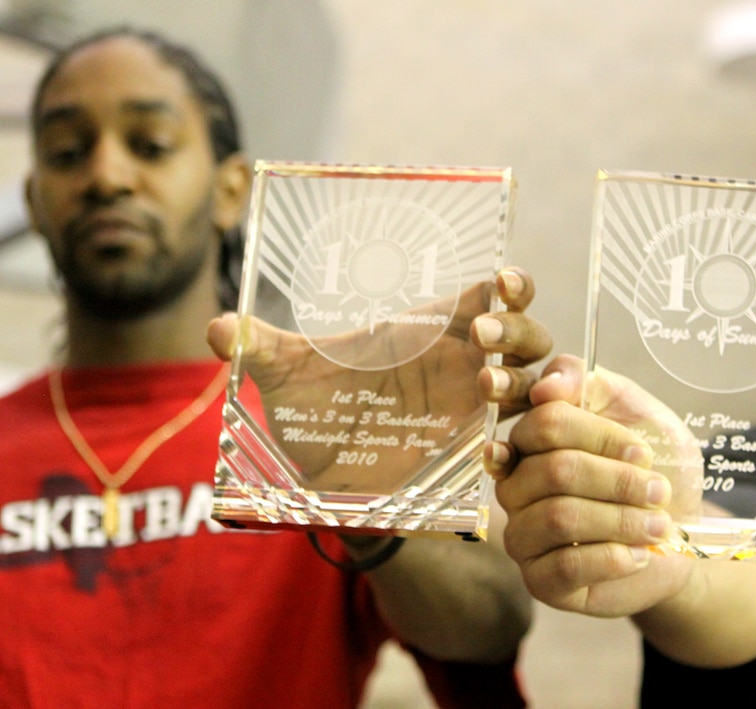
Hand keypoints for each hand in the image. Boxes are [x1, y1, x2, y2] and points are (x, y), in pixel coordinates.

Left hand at [207, 267, 550, 490]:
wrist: (322, 481)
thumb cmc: (315, 415)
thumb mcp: (288, 377)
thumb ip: (263, 347)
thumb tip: (218, 327)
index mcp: (428, 331)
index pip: (490, 294)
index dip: (510, 283)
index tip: (501, 281)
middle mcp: (460, 363)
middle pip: (524, 331)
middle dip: (517, 328)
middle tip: (483, 336)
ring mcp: (471, 407)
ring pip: (530, 379)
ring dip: (519, 376)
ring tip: (484, 387)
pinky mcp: (471, 450)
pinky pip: (517, 438)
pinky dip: (516, 439)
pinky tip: (490, 450)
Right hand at [492, 354, 702, 616]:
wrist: (682, 535)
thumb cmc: (657, 470)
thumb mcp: (639, 414)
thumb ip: (594, 385)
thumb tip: (547, 386)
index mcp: (534, 440)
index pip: (546, 422)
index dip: (600, 435)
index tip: (643, 452)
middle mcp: (517, 485)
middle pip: (554, 470)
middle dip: (618, 481)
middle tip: (658, 491)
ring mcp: (523, 534)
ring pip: (559, 517)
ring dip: (621, 519)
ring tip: (657, 525)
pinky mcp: (540, 581)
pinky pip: (566, 566)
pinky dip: (614, 558)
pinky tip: (639, 554)